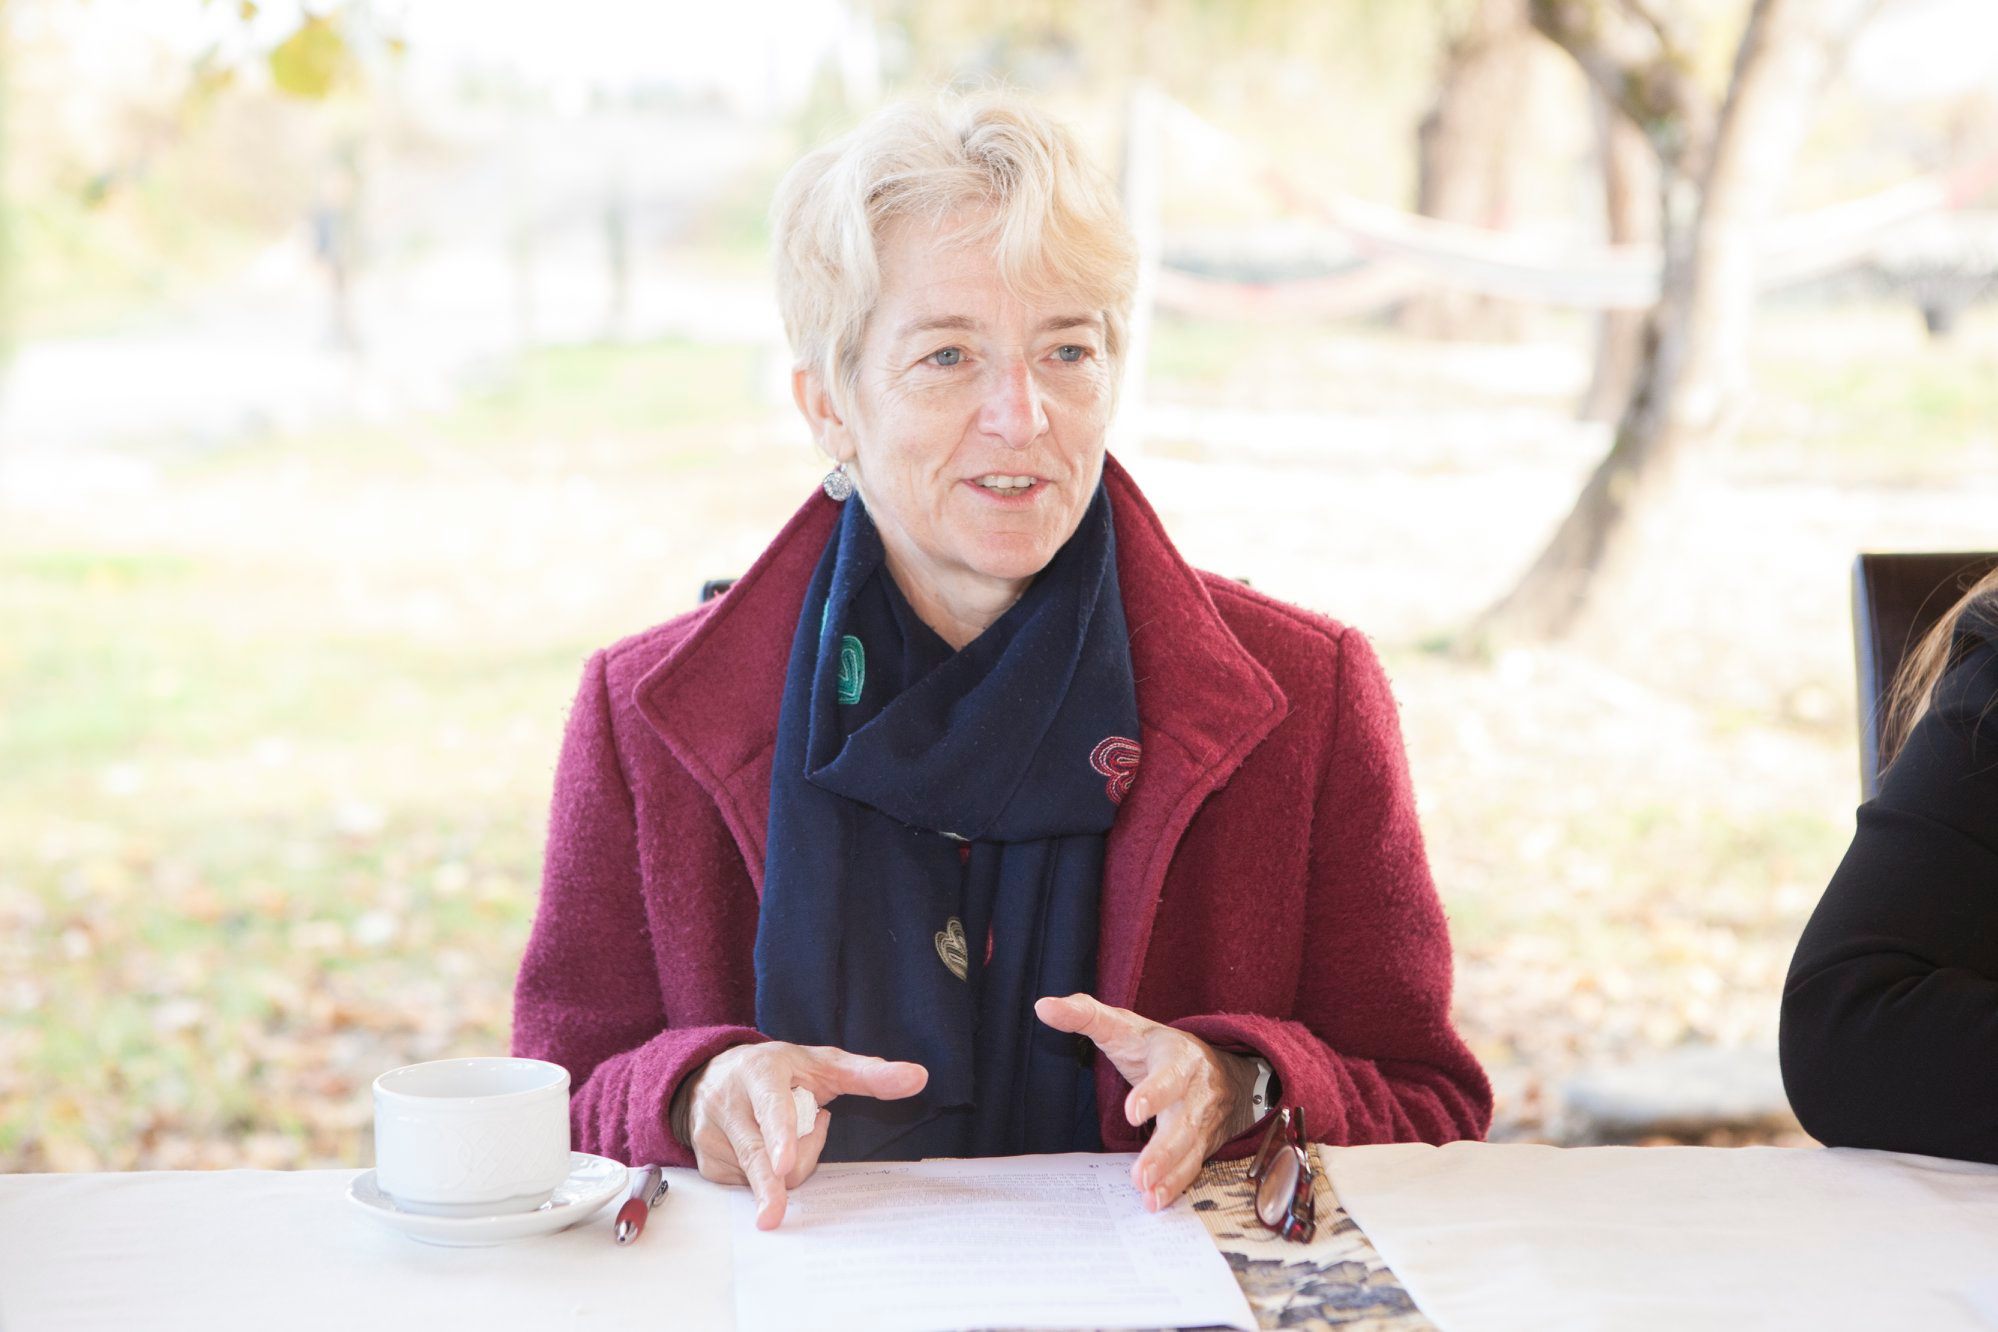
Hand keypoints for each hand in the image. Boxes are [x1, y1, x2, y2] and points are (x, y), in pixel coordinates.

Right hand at [675, 1042, 926, 1229]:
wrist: (715, 1073)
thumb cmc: (782, 1071)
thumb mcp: (825, 1064)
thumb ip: (870, 1074)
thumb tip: (919, 1078)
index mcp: (761, 1071)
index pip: (772, 1107)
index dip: (779, 1136)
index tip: (783, 1164)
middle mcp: (728, 1101)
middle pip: (757, 1154)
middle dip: (768, 1187)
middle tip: (772, 1218)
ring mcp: (711, 1134)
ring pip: (758, 1174)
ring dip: (788, 1167)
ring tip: (787, 1136)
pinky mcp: (707, 1163)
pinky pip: (744, 1186)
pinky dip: (766, 1177)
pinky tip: (765, 1152)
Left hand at [1035, 992, 1257, 1211]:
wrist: (1221, 1066)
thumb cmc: (1156, 1046)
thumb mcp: (1125, 1025)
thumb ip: (1085, 1014)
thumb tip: (1043, 1007)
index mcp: (1177, 1057)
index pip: (1168, 1074)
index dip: (1154, 1093)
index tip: (1132, 1112)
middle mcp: (1196, 1090)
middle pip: (1183, 1121)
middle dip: (1163, 1150)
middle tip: (1139, 1175)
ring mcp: (1203, 1120)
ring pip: (1190, 1149)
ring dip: (1170, 1175)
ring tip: (1147, 1196)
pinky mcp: (1204, 1143)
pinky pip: (1193, 1166)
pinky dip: (1176, 1185)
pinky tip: (1156, 1202)